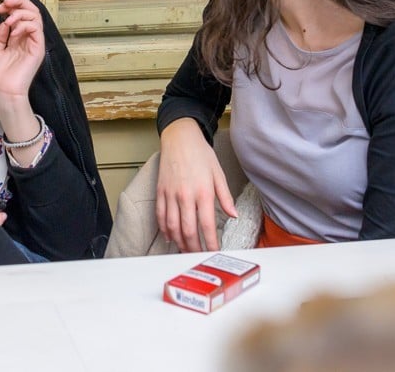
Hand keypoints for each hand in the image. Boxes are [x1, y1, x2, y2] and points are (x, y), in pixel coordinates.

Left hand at [0, 0, 44, 105]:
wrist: (1, 92)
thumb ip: (0, 36)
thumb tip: (4, 22)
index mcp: (18, 39)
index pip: (21, 14)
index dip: (11, 6)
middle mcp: (27, 39)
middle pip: (32, 10)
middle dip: (18, 2)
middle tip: (4, 5)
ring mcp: (33, 43)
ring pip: (36, 16)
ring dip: (20, 13)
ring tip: (8, 20)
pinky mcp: (38, 48)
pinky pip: (36, 28)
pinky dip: (25, 24)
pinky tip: (14, 31)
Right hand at [156, 118, 236, 251]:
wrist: (180, 138)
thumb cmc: (201, 154)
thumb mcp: (218, 173)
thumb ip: (225, 197)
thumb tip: (233, 215)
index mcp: (203, 192)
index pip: (207, 225)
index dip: (210, 243)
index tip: (214, 252)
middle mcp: (185, 196)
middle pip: (188, 230)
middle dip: (194, 248)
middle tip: (198, 257)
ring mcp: (171, 194)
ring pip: (172, 226)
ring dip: (179, 241)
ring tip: (185, 250)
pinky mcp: (160, 191)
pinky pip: (160, 215)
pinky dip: (164, 229)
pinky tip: (170, 236)